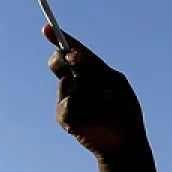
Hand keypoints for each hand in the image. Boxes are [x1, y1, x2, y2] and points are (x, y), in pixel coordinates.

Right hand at [45, 25, 147, 158]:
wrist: (125, 143)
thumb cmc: (125, 111)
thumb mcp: (115, 83)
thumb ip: (95, 69)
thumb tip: (76, 56)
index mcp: (91, 71)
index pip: (73, 51)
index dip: (60, 39)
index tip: (47, 29)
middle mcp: (77, 83)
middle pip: (59, 63)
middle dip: (63, 58)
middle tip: (73, 60)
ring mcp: (69, 99)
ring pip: (66, 84)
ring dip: (86, 90)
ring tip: (104, 105)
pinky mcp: (65, 117)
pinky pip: (67, 104)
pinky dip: (82, 107)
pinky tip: (94, 117)